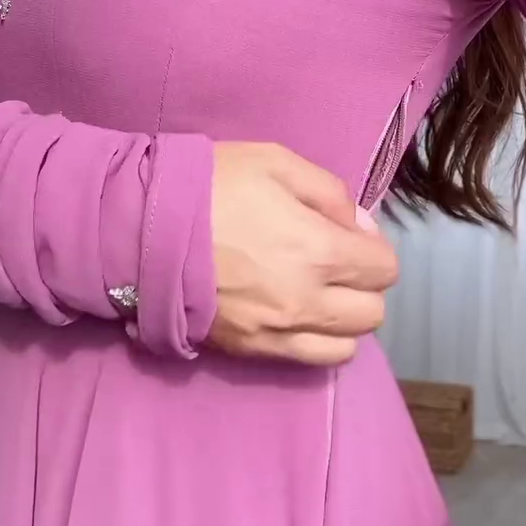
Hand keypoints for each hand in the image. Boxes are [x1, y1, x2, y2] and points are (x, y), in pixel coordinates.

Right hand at [209, 142, 397, 364]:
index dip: (375, 248)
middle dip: (365, 285)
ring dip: (345, 320)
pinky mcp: (251, 350)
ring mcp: (278, 332)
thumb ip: (329, 191)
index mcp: (319, 250)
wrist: (141, 227)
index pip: (384, 269)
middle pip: (372, 313)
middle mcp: (308, 301)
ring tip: (322, 294)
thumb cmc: (211, 186)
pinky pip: (309, 363)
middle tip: (338, 263)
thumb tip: (358, 224)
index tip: (350, 233)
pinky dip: (318, 342)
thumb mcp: (275, 162)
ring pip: (347, 346)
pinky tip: (300, 316)